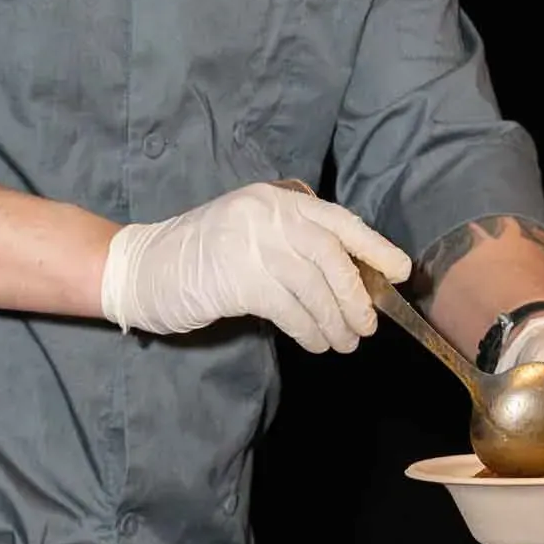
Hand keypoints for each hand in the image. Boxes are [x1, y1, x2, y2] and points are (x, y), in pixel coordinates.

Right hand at [102, 183, 408, 353]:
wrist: (142, 267)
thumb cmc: (202, 258)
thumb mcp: (251, 233)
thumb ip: (293, 242)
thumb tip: (353, 276)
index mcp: (276, 199)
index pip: (338, 219)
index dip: (375, 246)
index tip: (400, 272)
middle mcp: (267, 214)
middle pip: (332, 254)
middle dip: (356, 295)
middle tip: (367, 326)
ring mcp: (250, 243)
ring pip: (314, 285)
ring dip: (336, 320)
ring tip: (344, 343)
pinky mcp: (238, 278)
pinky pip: (290, 308)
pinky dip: (309, 330)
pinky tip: (314, 343)